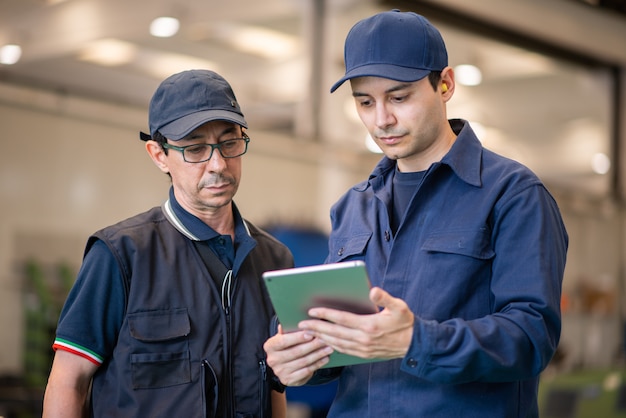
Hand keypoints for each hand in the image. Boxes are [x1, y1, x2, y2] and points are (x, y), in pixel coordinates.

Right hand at [264, 325, 333, 385]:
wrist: (285, 366)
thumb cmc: (288, 346)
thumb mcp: (286, 336)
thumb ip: (289, 330)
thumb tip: (293, 321)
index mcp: (269, 346)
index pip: (283, 341)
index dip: (297, 337)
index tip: (311, 333)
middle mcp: (272, 360)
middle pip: (296, 352)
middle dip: (312, 345)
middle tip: (324, 339)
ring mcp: (280, 372)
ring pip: (303, 362)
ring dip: (318, 354)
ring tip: (329, 348)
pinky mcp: (288, 380)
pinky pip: (306, 371)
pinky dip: (317, 364)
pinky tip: (325, 358)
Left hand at [298, 287, 414, 359]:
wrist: (414, 344)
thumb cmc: (405, 322)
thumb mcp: (399, 306)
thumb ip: (385, 298)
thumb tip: (373, 290)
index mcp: (370, 325)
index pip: (342, 319)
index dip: (326, 314)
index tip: (312, 311)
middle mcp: (364, 339)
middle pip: (334, 332)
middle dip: (316, 328)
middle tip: (301, 324)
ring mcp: (363, 348)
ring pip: (336, 343)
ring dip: (320, 337)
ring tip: (308, 332)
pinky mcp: (363, 354)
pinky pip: (343, 350)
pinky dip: (330, 345)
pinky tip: (323, 341)